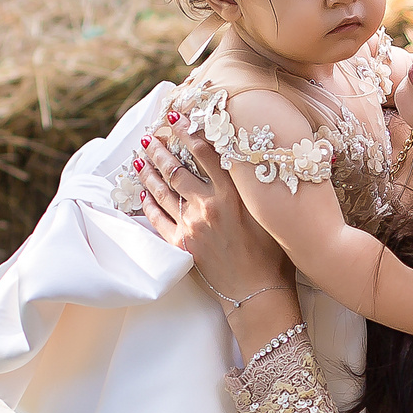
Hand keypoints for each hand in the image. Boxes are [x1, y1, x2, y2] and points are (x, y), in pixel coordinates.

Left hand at [138, 128, 291, 303]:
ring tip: (140, 158)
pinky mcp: (181, 245)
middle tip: (151, 137)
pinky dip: (148, 203)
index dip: (188, 132)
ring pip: (162, 192)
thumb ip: (255, 184)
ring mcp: (191, 226)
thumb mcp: (269, 212)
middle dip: (161, 150)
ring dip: (149, 173)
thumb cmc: (272, 253)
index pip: (205, 153)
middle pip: (176, 170)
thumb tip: (249, 157)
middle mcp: (208, 206)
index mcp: (232, 194)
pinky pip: (157, 219)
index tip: (177, 119)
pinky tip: (144, 192)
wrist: (257, 292)